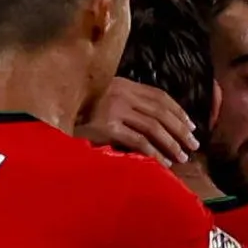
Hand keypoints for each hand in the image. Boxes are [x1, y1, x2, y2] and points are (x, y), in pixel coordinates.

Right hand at [78, 77, 198, 165]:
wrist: (53, 114)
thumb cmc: (78, 112)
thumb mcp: (104, 100)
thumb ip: (126, 104)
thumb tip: (154, 122)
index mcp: (123, 84)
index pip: (160, 96)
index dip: (178, 111)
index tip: (191, 126)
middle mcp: (121, 94)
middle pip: (161, 111)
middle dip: (180, 129)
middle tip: (193, 144)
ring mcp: (114, 110)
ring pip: (153, 127)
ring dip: (171, 143)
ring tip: (182, 157)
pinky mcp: (107, 127)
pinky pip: (139, 141)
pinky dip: (154, 153)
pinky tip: (163, 163)